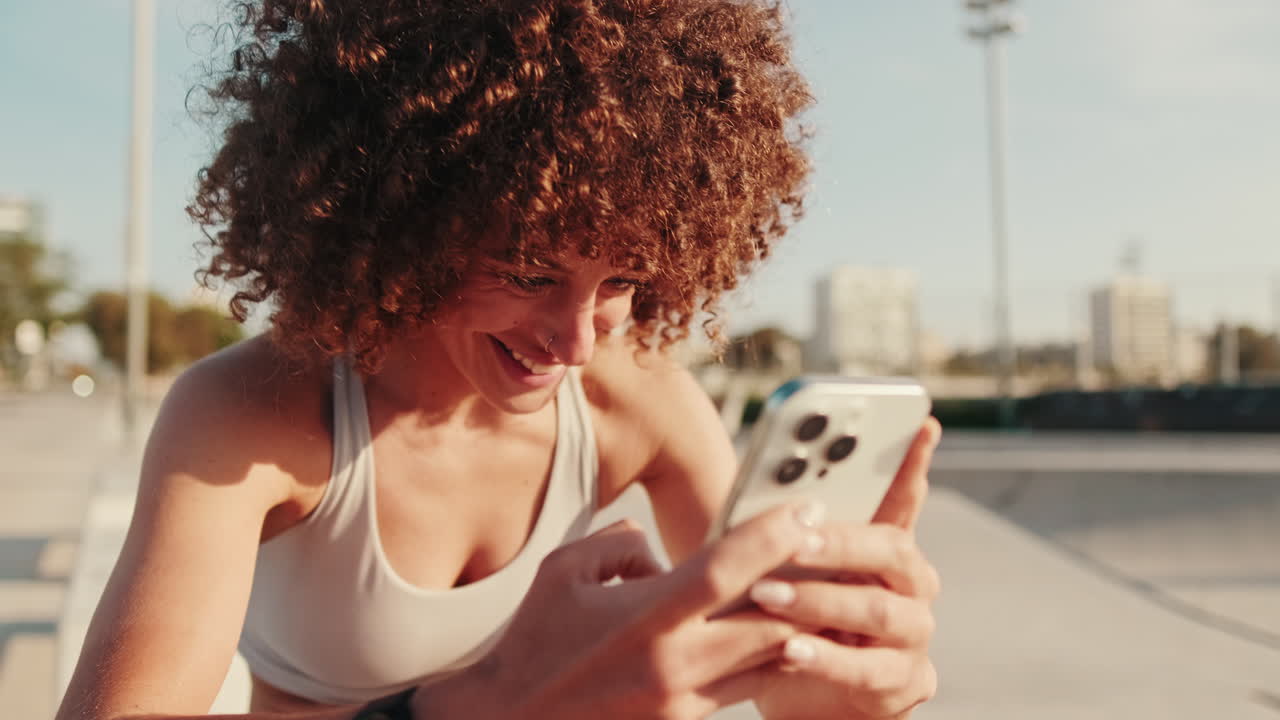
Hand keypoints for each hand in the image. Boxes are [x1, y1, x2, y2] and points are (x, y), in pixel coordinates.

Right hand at [417, 501, 827, 719]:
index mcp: (644, 618)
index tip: (807, 508)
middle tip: (836, 549)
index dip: (773, 536)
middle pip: (769, 620)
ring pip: (767, 659)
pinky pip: (744, 686)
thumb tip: (661, 550)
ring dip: (797, 624)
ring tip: (825, 587)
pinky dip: (766, 657)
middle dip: (809, 584)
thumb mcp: (565, 572)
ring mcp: (683, 702)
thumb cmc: (535, 642)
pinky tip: (781, 633)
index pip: (726, 569)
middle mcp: (674, 664)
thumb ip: (620, 545)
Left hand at [752, 418, 942, 718]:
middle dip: (841, 541)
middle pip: (892, 549)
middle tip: (795, 537)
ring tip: (767, 595)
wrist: (807, 701)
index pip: (902, 497)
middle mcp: (911, 584)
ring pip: (877, 610)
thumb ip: (783, 536)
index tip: (921, 421)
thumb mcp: (785, 573)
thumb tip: (753, 500)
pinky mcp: (904, 683)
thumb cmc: (791, 622)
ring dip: (819, 601)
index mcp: (885, 547)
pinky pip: (867, 670)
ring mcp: (913, 633)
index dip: (913, 461)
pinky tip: (789, 651)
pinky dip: (825, 660)